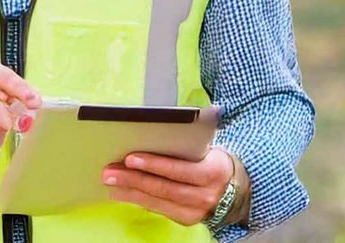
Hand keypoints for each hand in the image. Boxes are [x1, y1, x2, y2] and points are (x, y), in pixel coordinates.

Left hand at [102, 146, 242, 226]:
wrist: (234, 186)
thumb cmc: (212, 160)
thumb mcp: (207, 148)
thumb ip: (187, 142)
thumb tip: (154, 125)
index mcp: (212, 172)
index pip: (179, 169)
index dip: (154, 164)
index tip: (130, 158)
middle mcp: (206, 195)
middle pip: (164, 187)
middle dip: (133, 179)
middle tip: (110, 172)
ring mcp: (197, 211)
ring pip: (158, 201)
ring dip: (130, 191)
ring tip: (110, 183)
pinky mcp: (187, 219)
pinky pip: (160, 209)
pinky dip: (139, 200)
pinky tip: (122, 194)